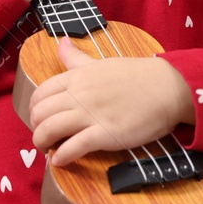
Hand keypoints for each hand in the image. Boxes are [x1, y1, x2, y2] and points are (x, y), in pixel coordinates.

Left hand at [29, 36, 195, 167]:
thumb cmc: (137, 75)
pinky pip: (74, 147)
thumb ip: (77, 58)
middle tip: (43, 138)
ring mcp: (92, 114)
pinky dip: (62, 156)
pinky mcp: (106, 133)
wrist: (168, 87)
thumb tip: (60, 43)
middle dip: (35, 129)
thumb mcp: (101, 62)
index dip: (34, 110)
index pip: (40, 93)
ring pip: (50, 129)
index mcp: (77, 77)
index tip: (39, 119)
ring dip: (42, 143)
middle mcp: (80, 94)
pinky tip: (61, 161)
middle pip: (40, 113)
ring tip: (47, 150)